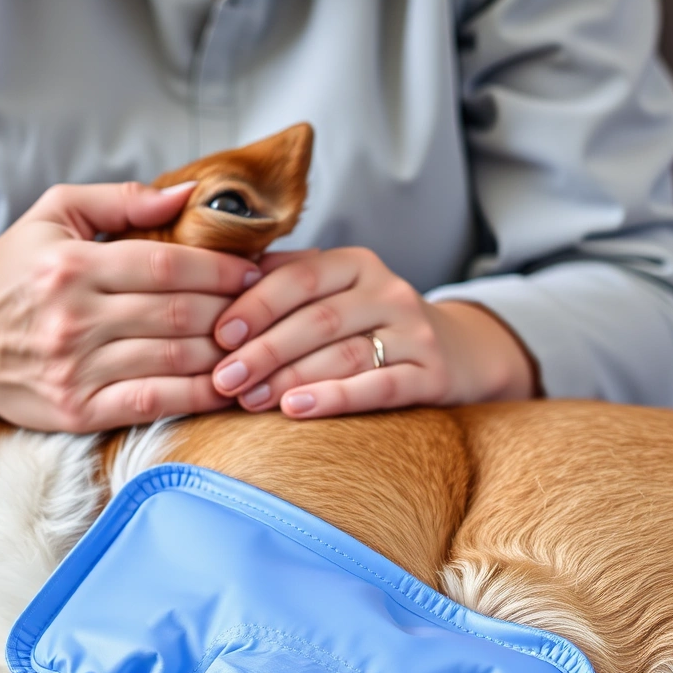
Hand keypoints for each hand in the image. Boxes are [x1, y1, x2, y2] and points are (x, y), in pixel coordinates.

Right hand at [0, 181, 262, 430]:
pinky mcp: (78, 411)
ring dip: (226, 354)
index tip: (254, 271)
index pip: (166, 265)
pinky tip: (229, 387)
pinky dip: (199, 397)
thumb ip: (119, 200)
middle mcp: (74, 317)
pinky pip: (154, 404)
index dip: (220, 269)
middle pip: (179, 314)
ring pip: (174, 359)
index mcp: (71, 264)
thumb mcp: (50, 217)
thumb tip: (187, 192)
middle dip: (233, 311)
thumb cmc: (8, 275)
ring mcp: (76, 368)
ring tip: (259, 344)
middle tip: (268, 309)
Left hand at [204, 247, 538, 417]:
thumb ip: (285, 282)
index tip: (219, 334)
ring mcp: (415, 333)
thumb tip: (214, 283)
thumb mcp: (335, 292)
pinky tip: (297, 409)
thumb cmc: (370, 325)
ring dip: (290, 378)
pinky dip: (336, 397)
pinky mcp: (432, 375)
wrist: (457, 353)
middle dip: (264, 350)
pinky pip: (379, 386)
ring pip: (344, 353)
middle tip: (222, 379)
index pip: (301, 277)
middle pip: (317, 319)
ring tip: (249, 401)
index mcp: (357, 264)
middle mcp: (389, 292)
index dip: (257, 305)